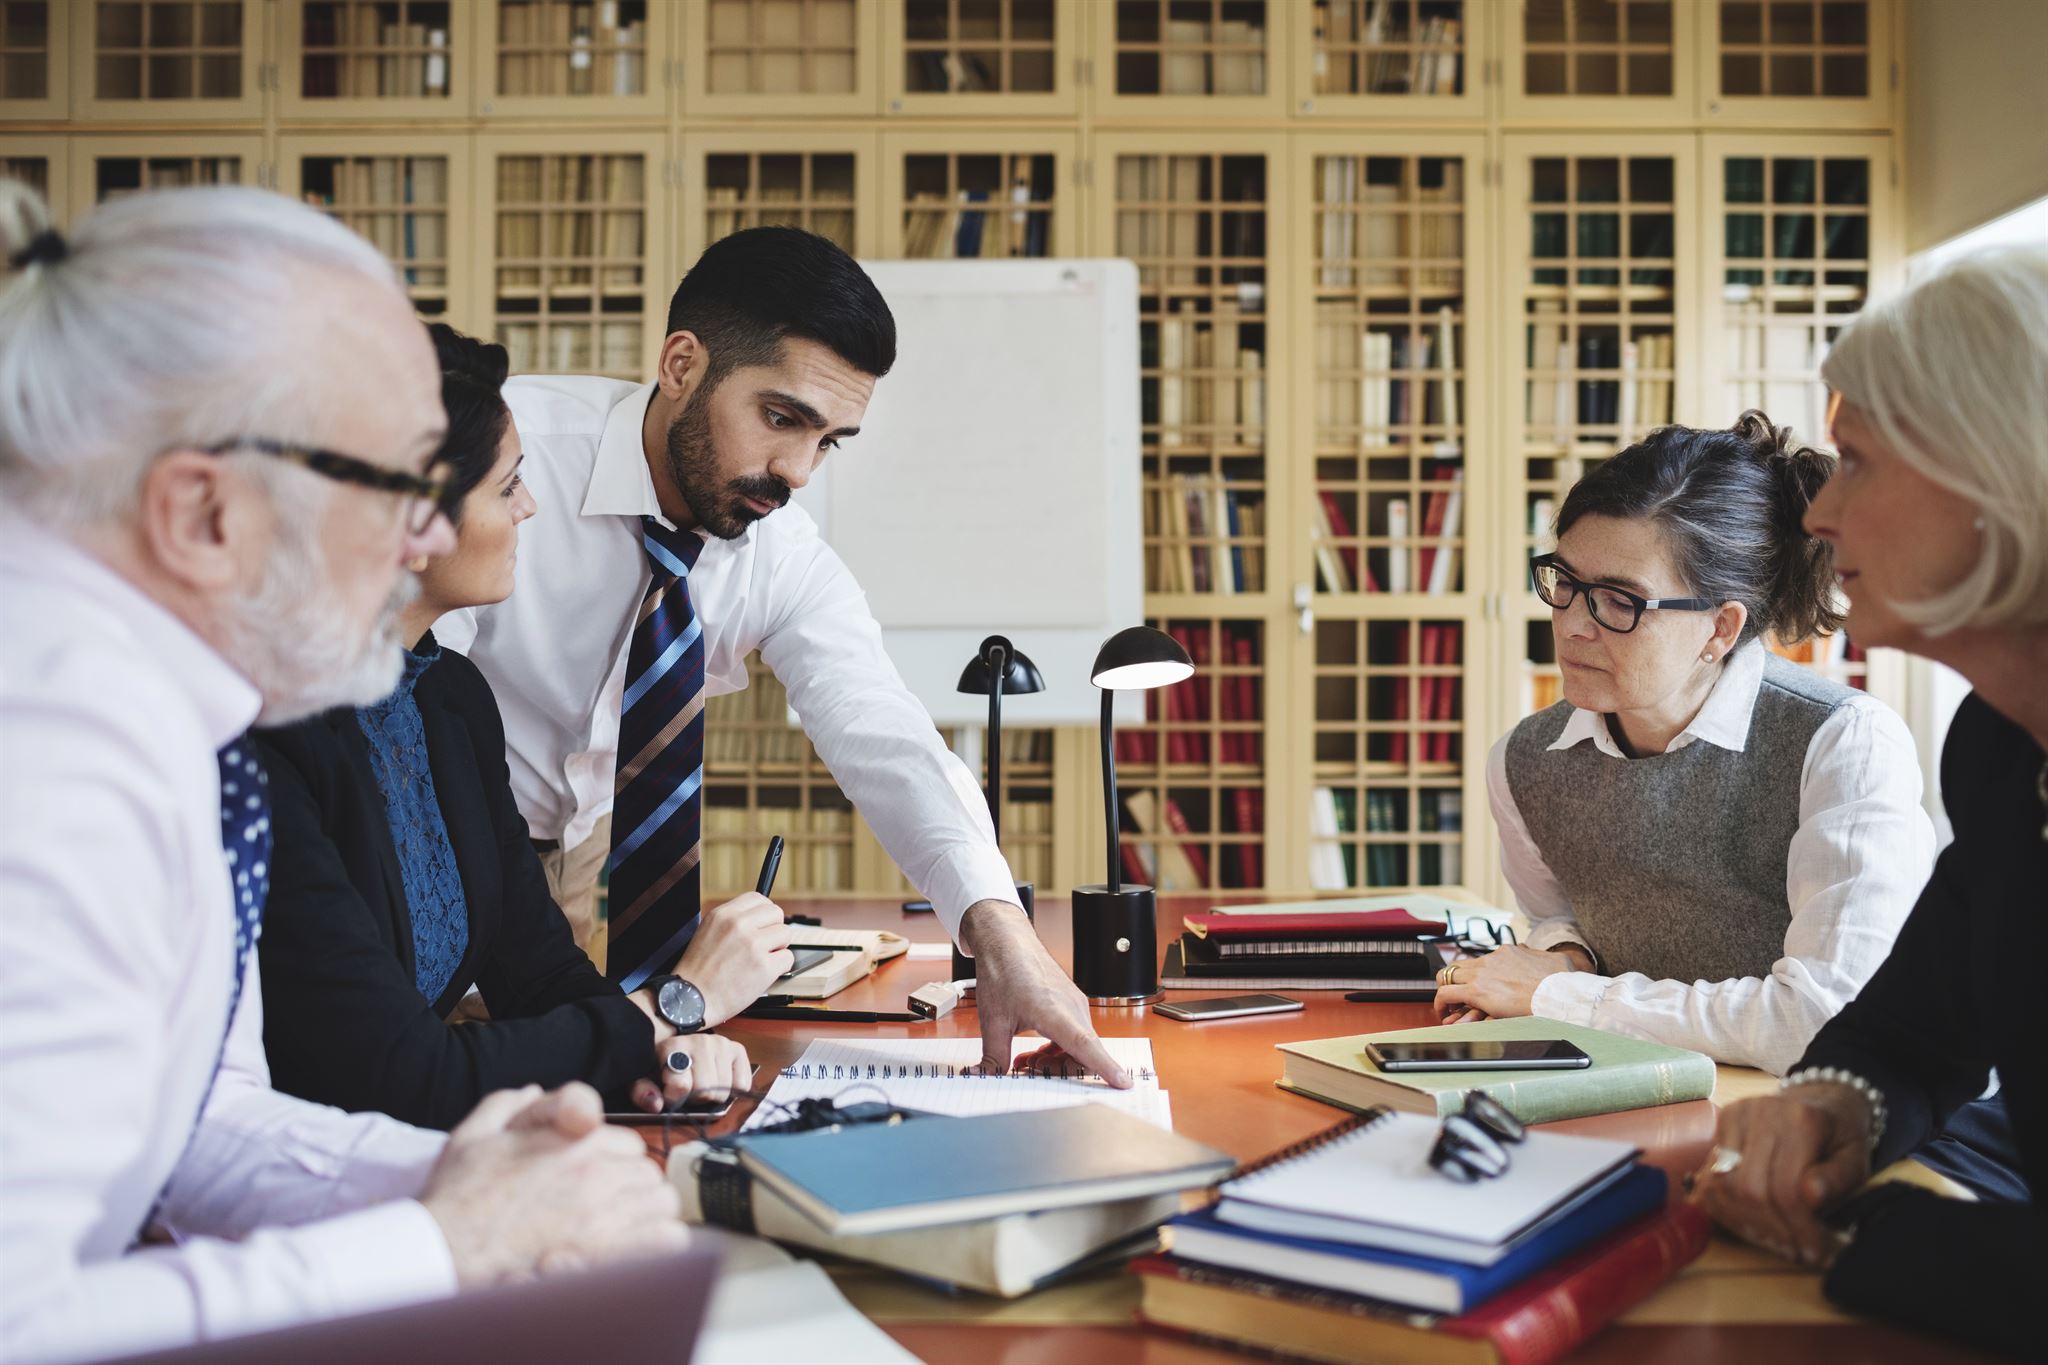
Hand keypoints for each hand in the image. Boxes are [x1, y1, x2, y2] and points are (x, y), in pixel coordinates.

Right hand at [422, 1083, 683, 1285]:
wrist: (440, 1249)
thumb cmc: (455, 1194)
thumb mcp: (475, 1132)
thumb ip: (510, 1104)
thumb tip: (533, 1091)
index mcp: (574, 1136)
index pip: (626, 1141)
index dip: (612, 1160)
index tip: (594, 1177)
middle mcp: (596, 1168)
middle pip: (646, 1171)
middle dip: (629, 1187)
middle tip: (605, 1208)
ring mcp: (603, 1211)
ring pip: (661, 1201)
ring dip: (645, 1213)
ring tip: (620, 1230)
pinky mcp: (605, 1253)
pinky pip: (664, 1239)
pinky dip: (657, 1243)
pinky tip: (635, 1250)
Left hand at [631, 1033, 753, 1112]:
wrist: (677, 1045)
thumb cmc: (660, 1065)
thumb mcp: (642, 1077)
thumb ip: (642, 1092)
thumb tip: (656, 1104)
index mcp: (673, 1046)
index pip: (681, 1085)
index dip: (673, 1098)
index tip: (667, 1094)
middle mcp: (701, 1041)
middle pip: (705, 1090)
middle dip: (694, 1097)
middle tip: (687, 1090)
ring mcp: (721, 1044)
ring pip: (723, 1090)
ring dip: (711, 1094)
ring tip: (700, 1085)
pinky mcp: (737, 1050)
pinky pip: (741, 1084)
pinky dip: (732, 1090)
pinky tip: (718, 1082)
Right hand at [672, 892, 793, 1024]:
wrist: (690, 1000)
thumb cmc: (698, 972)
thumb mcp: (707, 932)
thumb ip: (732, 922)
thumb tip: (758, 918)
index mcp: (723, 914)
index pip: (758, 898)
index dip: (764, 913)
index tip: (763, 924)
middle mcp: (739, 925)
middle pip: (776, 913)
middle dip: (773, 929)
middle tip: (764, 944)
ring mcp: (753, 944)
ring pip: (785, 933)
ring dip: (778, 948)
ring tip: (760, 960)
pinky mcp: (764, 966)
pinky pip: (787, 958)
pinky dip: (779, 968)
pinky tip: (762, 974)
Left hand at [959, 899, 1130, 1088]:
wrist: (1007, 941)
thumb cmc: (1004, 970)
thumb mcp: (992, 1021)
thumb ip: (994, 1056)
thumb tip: (987, 1077)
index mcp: (1054, 1011)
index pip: (1086, 1046)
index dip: (1105, 1067)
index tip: (1123, 1083)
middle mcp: (1072, 1008)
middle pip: (1084, 1054)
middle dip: (1060, 1071)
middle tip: (1029, 1070)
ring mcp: (1074, 1004)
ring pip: (1079, 1046)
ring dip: (1057, 1060)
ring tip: (1027, 1061)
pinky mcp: (1071, 1003)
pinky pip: (1075, 1034)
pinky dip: (1059, 1048)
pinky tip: (1036, 1050)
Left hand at [1431, 944, 1583, 1019]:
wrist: (1559, 993)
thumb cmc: (1562, 982)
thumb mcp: (1555, 961)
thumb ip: (1541, 958)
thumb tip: (1539, 956)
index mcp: (1508, 952)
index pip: (1481, 960)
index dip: (1475, 974)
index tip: (1476, 985)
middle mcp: (1490, 960)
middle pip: (1460, 965)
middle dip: (1455, 980)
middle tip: (1456, 996)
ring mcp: (1482, 974)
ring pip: (1448, 975)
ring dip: (1445, 990)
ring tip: (1446, 1005)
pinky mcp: (1476, 991)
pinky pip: (1446, 993)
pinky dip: (1441, 1003)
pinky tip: (1444, 1014)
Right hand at [1690, 1086, 1872, 1265]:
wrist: (1821, 1101)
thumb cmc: (1840, 1138)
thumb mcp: (1856, 1160)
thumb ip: (1838, 1179)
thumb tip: (1812, 1195)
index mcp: (1802, 1120)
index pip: (1788, 1188)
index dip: (1799, 1228)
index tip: (1814, 1252)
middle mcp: (1762, 1111)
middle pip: (1751, 1188)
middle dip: (1772, 1229)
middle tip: (1794, 1251)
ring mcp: (1736, 1114)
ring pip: (1724, 1185)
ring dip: (1746, 1222)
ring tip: (1772, 1240)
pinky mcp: (1721, 1123)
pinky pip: (1711, 1176)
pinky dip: (1726, 1208)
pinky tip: (1750, 1223)